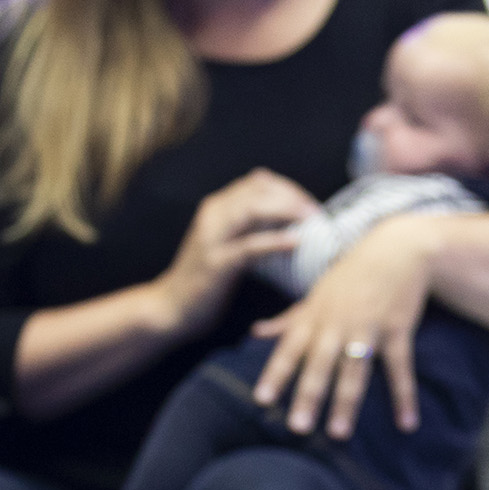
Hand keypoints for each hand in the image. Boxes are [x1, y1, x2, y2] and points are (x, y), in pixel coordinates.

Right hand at [154, 169, 315, 338]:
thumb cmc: (206, 278)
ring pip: (252, 209)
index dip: (288, 188)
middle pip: (258, 189)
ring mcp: (212, 237)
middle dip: (292, 196)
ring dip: (286, 211)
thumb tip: (286, 218)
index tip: (310, 205)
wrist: (172, 307)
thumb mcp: (227, 244)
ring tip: (311, 220)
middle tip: (317, 212)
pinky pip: (249, 246)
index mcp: (217, 207)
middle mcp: (213, 215)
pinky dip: (274, 241)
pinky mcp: (216, 263)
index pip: (257, 182)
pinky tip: (296, 243)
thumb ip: (249, 227)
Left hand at [253, 215, 431, 437]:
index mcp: (315, 317)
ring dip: (346, 402)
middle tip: (297, 428)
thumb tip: (255, 333)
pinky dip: (404, 396)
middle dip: (308, 395)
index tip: (261, 400)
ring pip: (355, 369)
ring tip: (338, 433)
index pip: (290, 348)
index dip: (275, 374)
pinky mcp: (397, 329)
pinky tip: (407, 424)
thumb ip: (289, 318)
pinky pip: (400, 368)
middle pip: (320, 364)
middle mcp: (337, 323)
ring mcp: (368, 326)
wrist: (397, 248)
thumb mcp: (316, 294)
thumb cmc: (352, 274)